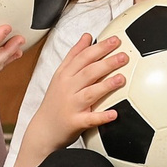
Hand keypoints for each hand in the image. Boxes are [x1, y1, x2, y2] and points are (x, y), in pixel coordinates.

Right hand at [27, 32, 127, 157]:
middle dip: (106, 63)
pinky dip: (102, 117)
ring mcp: (71, 106)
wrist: (43, 129)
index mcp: (65, 75)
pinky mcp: (75, 122)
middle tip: (123, 56)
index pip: (83, 57)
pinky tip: (114, 114)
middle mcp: (67, 88)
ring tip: (121, 79)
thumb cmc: (55, 101)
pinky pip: (90, 119)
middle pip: (88, 72)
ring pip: (90, 93)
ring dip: (106, 86)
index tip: (115, 40)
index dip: (99, 48)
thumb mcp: (60, 75)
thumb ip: (74, 55)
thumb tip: (87, 36)